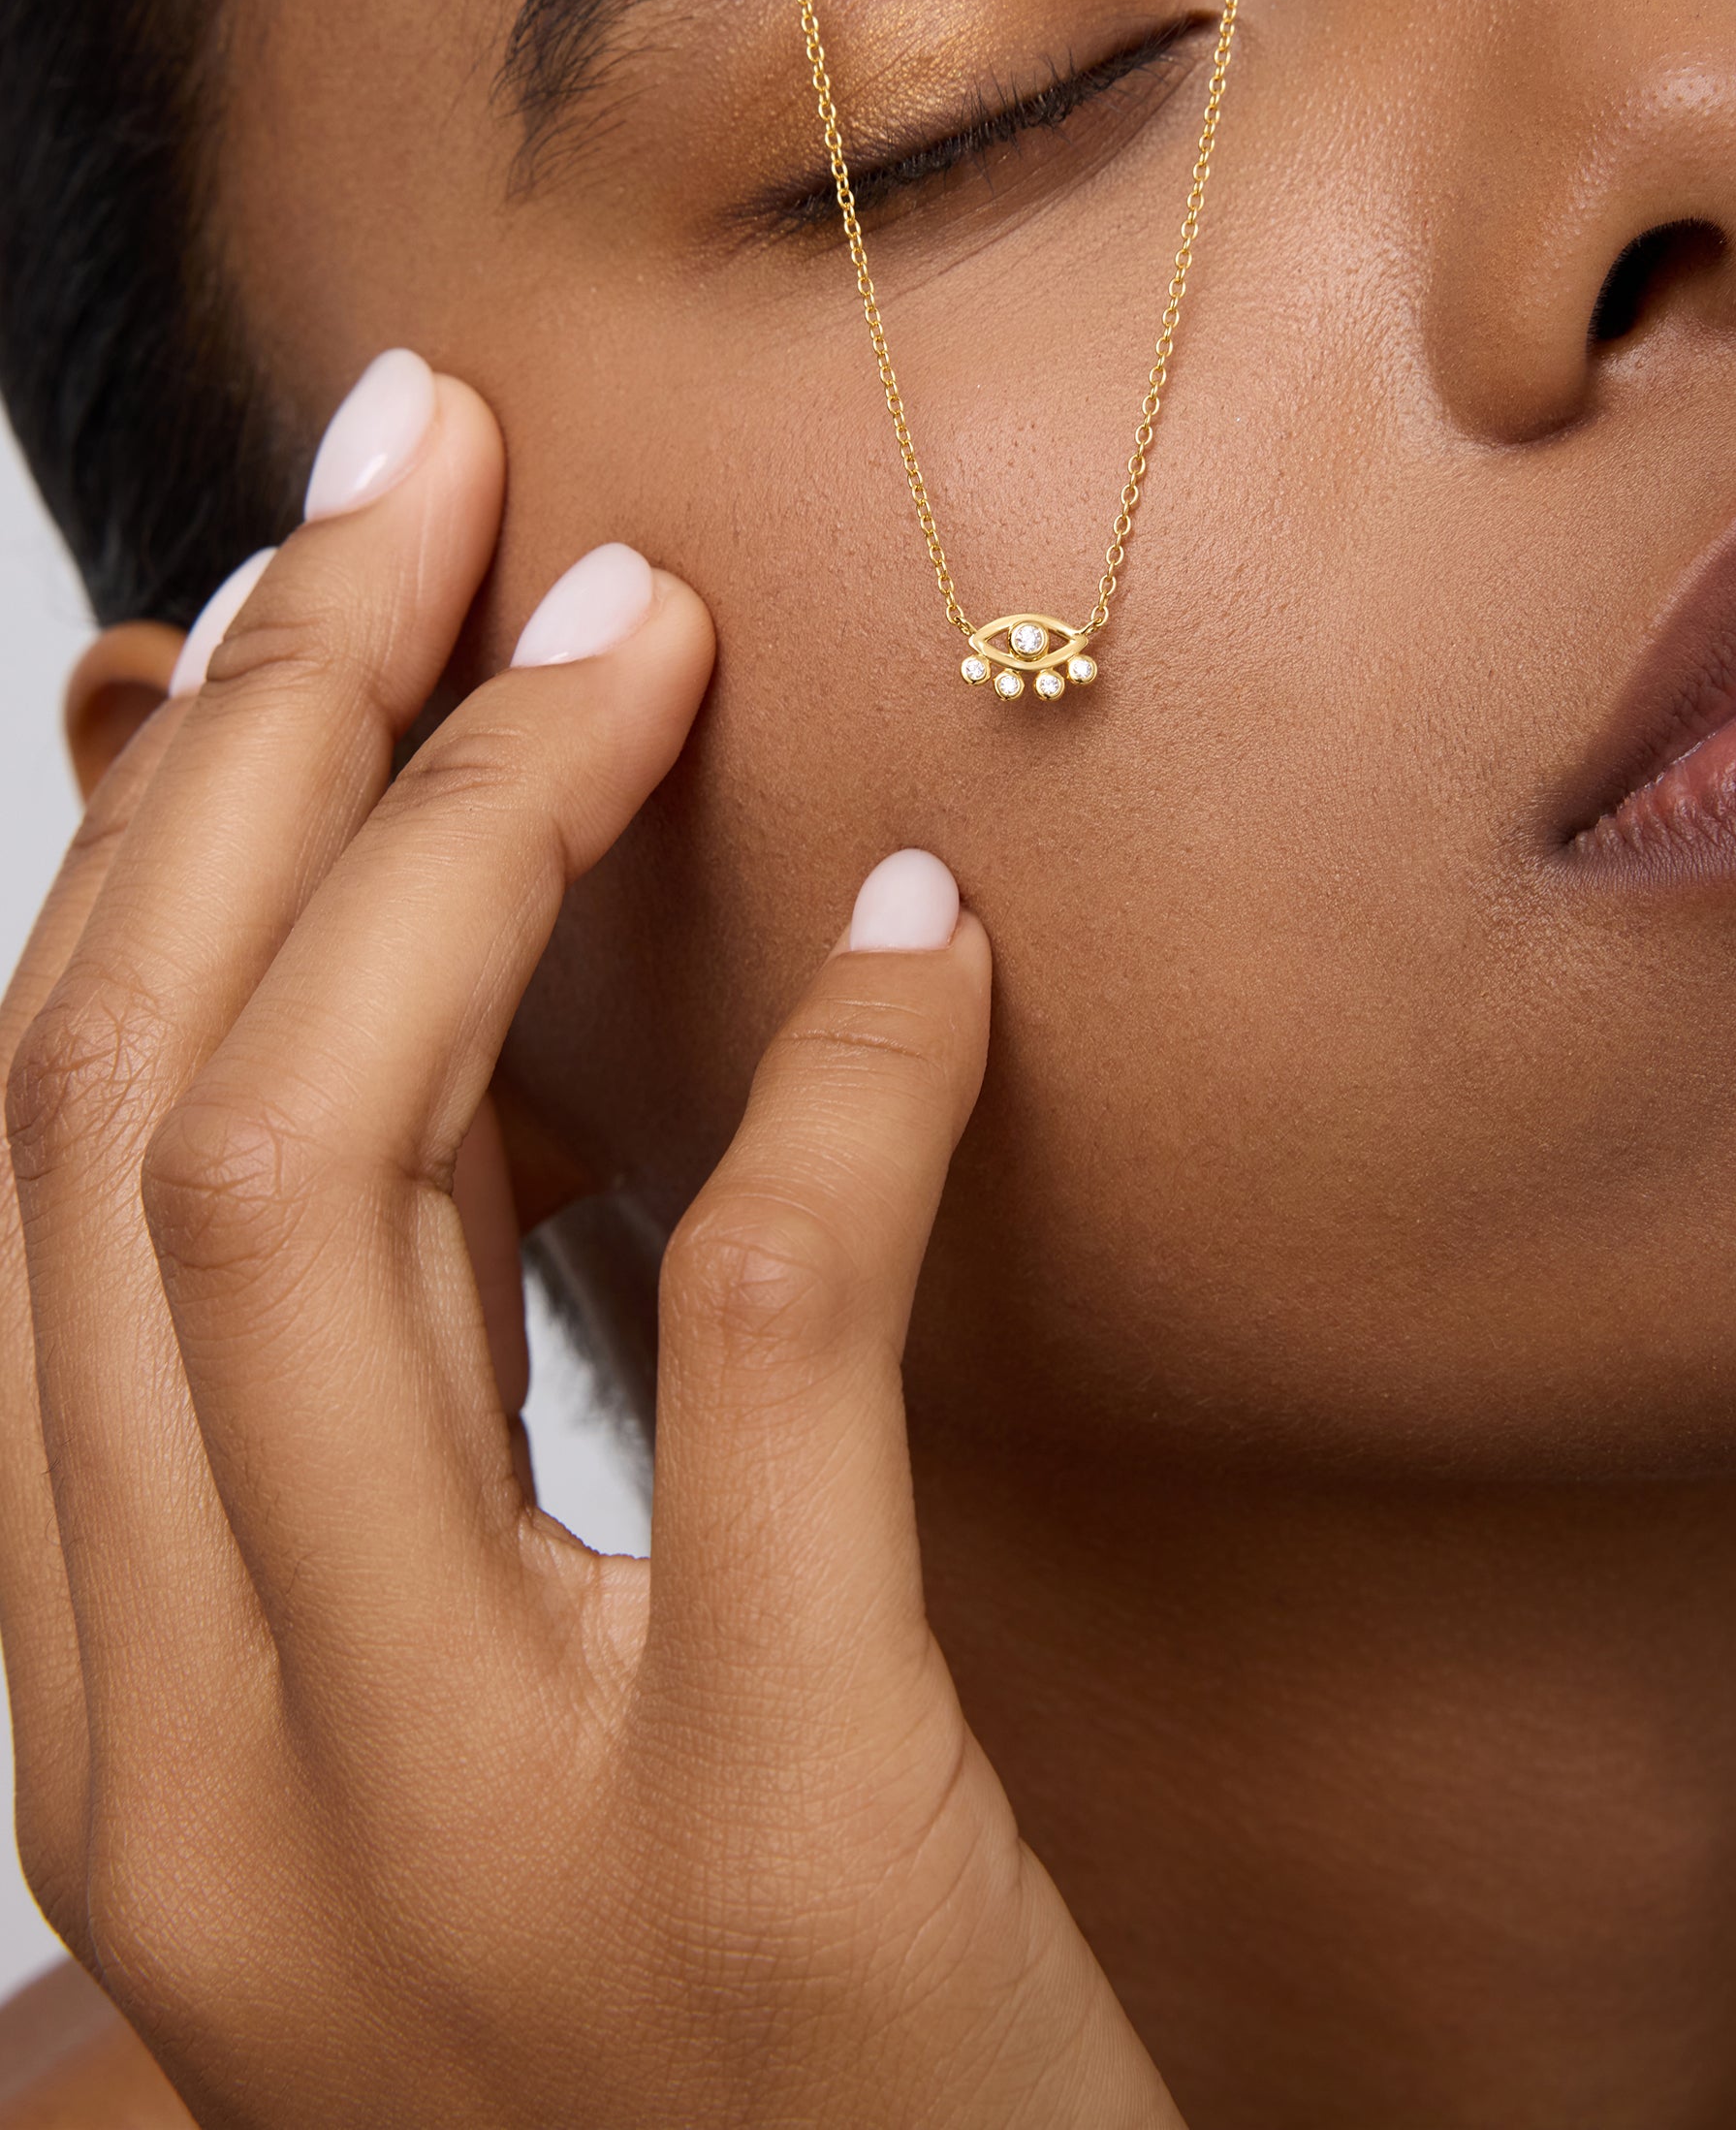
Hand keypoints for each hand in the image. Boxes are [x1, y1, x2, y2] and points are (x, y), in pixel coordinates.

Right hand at [0, 360, 1180, 2127]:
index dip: (165, 800)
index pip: (36, 1148)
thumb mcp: (442, 1706)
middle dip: (284, 726)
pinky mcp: (770, 1857)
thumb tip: (377, 965)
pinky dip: (840, 1081)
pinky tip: (931, 930)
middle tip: (458, 479)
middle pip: (142, 1101)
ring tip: (657, 632)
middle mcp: (203, 1773)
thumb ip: (368, 1382)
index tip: (312, 560)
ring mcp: (451, 1836)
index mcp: (111, 1714)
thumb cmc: (690, 2034)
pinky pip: (754, 1338)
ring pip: (332, 1175)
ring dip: (487, 834)